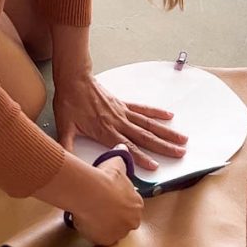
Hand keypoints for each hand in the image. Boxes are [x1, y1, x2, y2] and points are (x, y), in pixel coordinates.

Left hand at [54, 72, 187, 169]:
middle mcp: (118, 122)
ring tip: (182, 139)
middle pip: (145, 137)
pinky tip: (169, 116)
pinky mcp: (123, 104)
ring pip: (148, 125)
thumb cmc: (69, 103)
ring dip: (166, 133)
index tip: (156, 167)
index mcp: (105, 131)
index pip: (127, 148)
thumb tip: (64, 164)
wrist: (74, 79)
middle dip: (163, 147)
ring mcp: (122, 112)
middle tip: (180, 154)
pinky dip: (156, 113)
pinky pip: (143, 110)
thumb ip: (67, 146)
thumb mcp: (64, 127)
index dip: (141, 158)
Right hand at [68, 145, 142, 245]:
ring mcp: (119, 233)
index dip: (118, 203)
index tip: (108, 199)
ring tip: (91, 215)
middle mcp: (132, 221)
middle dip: (113, 217)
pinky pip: (100, 240)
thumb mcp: (116, 164)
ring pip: (112, 231)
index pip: (130, 207)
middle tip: (98, 208)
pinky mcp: (106, 241)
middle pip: (123, 221)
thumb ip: (121, 157)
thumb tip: (122, 149)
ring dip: (103, 225)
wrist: (91, 193)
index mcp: (137, 204)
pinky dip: (94, 233)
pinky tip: (86, 222)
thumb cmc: (104, 179)